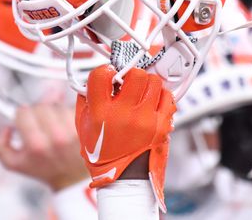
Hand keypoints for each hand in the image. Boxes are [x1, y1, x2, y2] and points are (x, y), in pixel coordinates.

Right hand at [0, 104, 88, 190]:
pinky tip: (63, 127)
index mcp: (36, 144)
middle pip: (39, 106)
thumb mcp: (13, 163)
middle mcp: (56, 136)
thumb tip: (4, 128)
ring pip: (55, 105)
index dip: (21, 117)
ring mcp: (71, 131)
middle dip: (36, 114)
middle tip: (38, 125)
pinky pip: (68, 109)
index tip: (23, 123)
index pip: (23, 112)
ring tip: (51, 127)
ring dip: (51, 113)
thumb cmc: (42, 169)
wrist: (70, 178)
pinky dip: (64, 114)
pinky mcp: (83, 128)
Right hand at [75, 65, 174, 203]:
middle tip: (128, 83)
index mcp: (100, 112)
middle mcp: (123, 114)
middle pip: (135, 74)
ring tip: (141, 93)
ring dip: (147, 84)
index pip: (102, 74)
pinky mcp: (162, 125)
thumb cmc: (102, 154)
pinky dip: (161, 96)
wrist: (123, 181)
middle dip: (131, 75)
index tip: (109, 76)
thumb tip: (91, 80)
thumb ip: (86, 99)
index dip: (105, 71)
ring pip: (154, 82)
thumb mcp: (83, 126)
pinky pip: (168, 97)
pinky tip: (153, 103)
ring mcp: (145, 119)